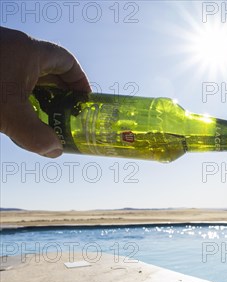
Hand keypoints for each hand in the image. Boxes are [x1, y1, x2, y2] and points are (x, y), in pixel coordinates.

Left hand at [0, 27, 89, 157]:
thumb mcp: (7, 115)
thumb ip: (35, 136)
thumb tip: (55, 151)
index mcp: (30, 52)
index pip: (67, 62)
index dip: (79, 81)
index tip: (83, 101)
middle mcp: (15, 48)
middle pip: (47, 69)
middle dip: (57, 94)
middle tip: (63, 116)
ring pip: (24, 75)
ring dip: (34, 97)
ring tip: (37, 120)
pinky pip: (6, 77)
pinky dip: (13, 95)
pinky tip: (7, 114)